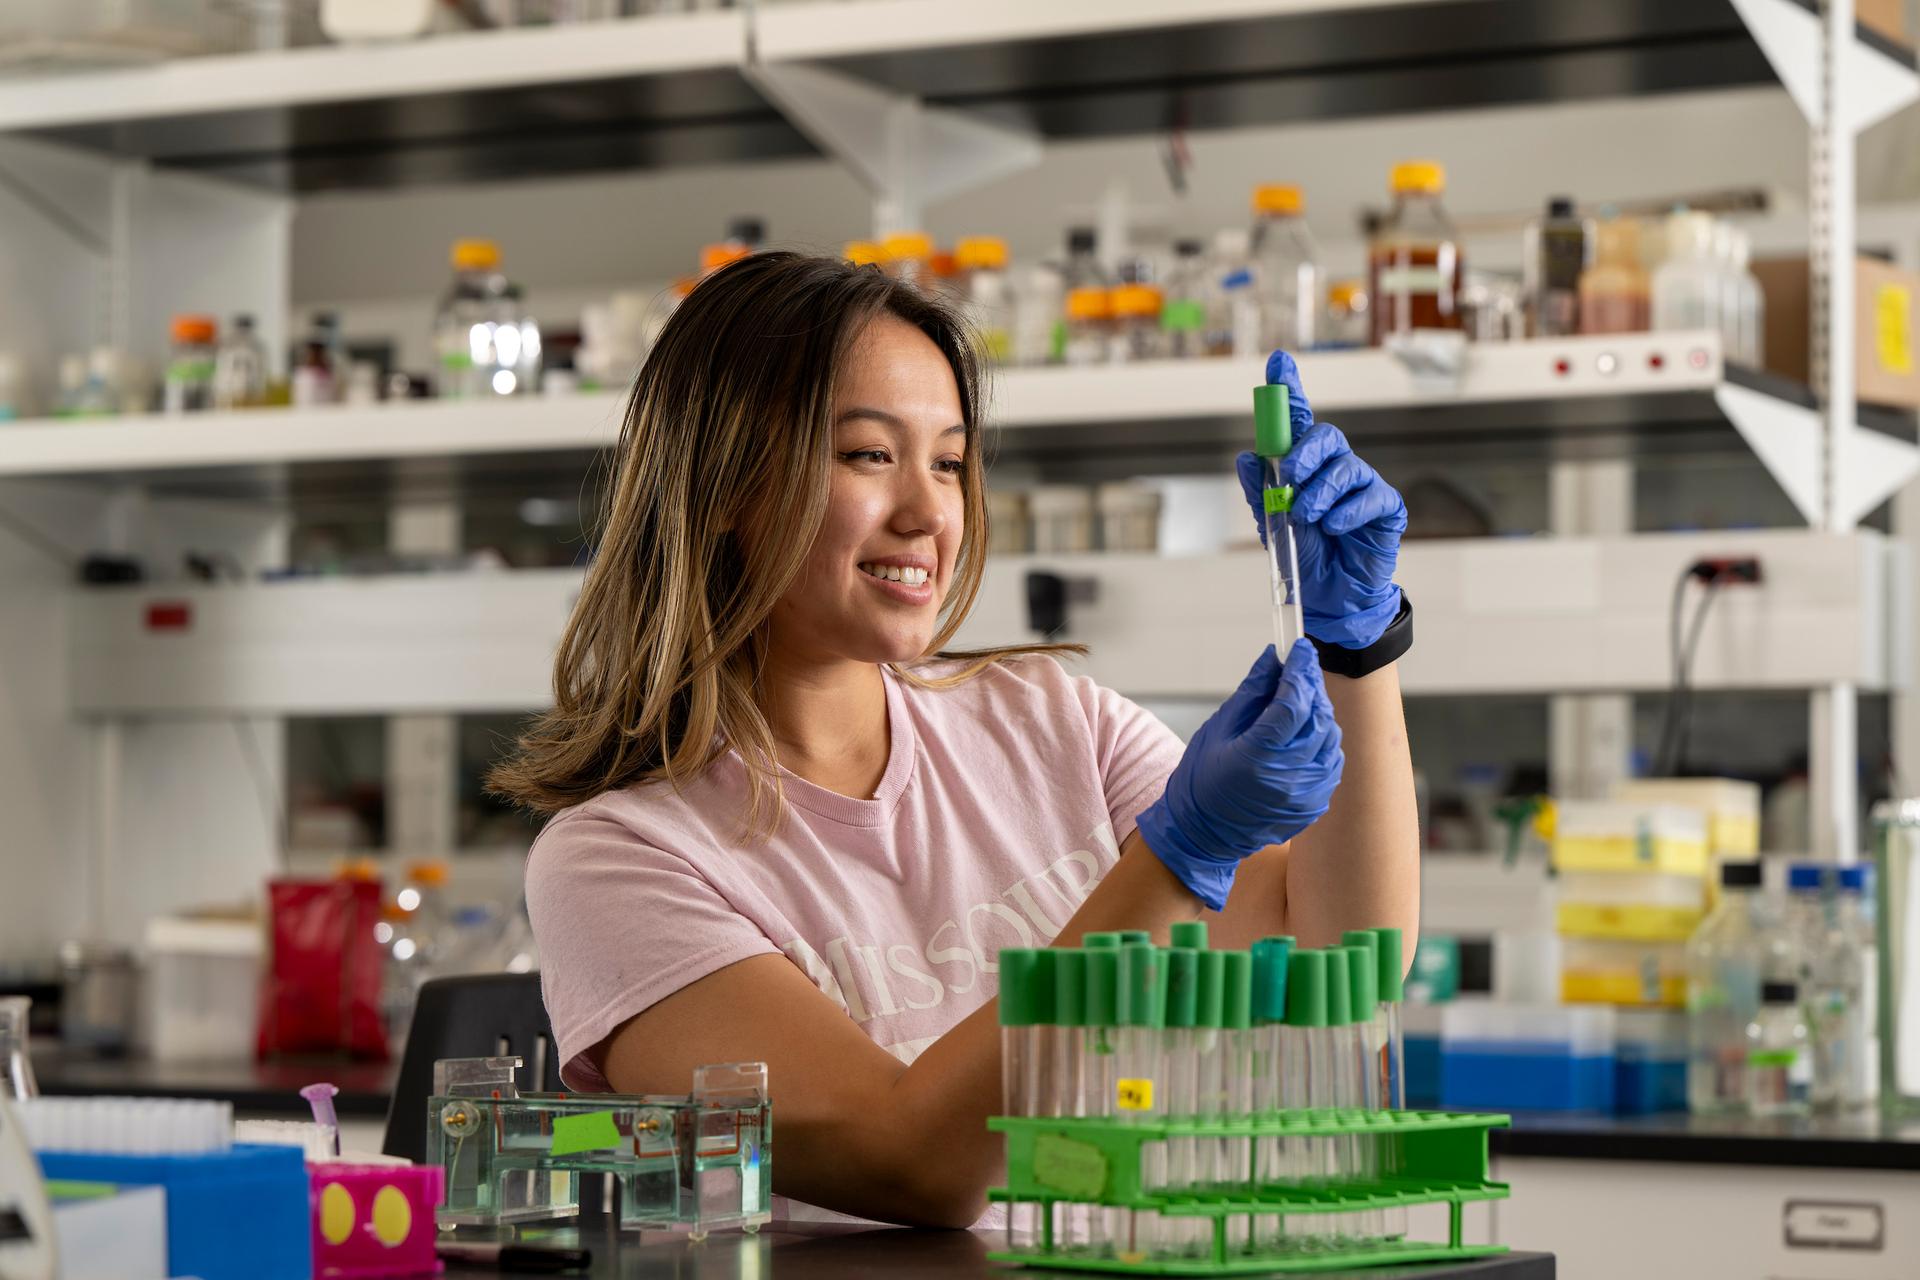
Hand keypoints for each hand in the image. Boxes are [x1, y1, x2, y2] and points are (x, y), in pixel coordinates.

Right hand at [1135, 640, 1343, 911]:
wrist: (1204, 834)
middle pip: (1318, 716)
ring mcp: (1305, 794)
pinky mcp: (1314, 804)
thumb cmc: (1201, 780)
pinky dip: (1323, 740)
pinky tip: (1304, 733)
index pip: (1294, 701)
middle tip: (1300, 668)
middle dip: (1311, 686)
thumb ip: (1252, 691)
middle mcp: (1288, 776)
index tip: (1301, 648)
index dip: (1300, 669)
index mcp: (1258, 755)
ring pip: (1331, 737)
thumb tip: (1273, 658)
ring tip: (1300, 701)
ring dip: (1319, 713)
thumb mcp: (1219, 728)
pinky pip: (1331, 761)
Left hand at [1236, 349, 1406, 648]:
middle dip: (1304, 453)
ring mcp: (1362, 485)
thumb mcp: (1272, 524)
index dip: (1289, 389)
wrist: (1327, 599)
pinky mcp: (1386, 507)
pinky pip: (1370, 496)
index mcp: (1304, 466)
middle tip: (1288, 478)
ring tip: (1306, 517)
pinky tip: (1335, 528)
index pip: (1298, 421)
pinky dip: (1346, 512)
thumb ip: (1259, 491)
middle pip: (1325, 436)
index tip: (1277, 362)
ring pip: (1345, 467)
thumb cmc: (1302, 556)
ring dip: (1319, 492)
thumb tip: (1246, 458)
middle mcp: (1335, 468)